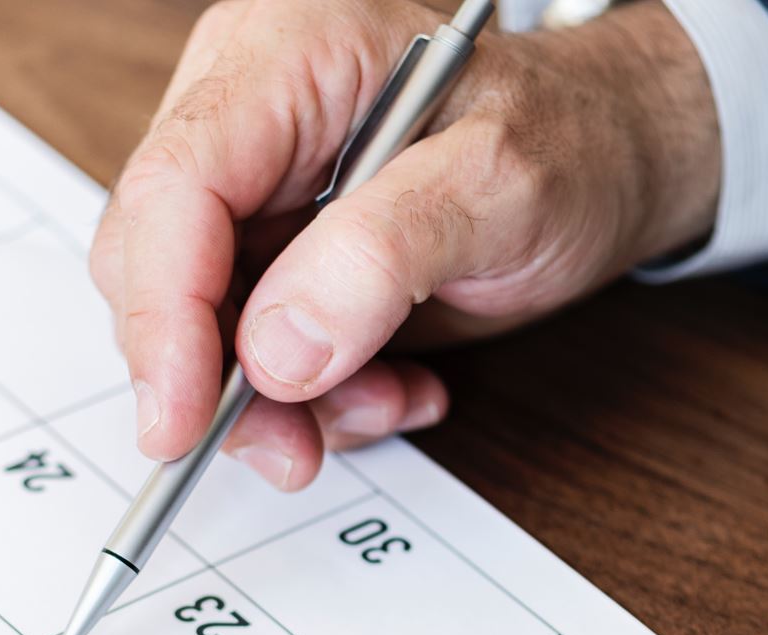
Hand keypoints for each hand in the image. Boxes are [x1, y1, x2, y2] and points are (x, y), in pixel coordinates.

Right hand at [90, 0, 720, 488]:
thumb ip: (384, 256)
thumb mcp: (502, 184)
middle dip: (218, 377)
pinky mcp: (269, 255)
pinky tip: (390, 385)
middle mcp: (245, 115)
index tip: (182, 422)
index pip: (172, 189)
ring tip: (383, 401)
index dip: (162, 316)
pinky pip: (246, 352)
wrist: (610, 154)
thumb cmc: (570, 137)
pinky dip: (311, 398)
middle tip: (294, 446)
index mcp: (283, 55)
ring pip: (195, 327)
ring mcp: (252, 190)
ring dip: (279, 402)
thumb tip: (276, 353)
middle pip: (157, 265)